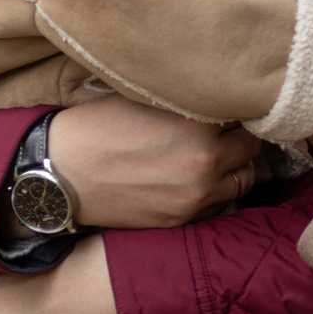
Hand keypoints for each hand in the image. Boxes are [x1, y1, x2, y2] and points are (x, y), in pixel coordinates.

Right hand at [48, 93, 261, 228]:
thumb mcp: (146, 99)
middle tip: (226, 129)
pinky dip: (219, 190)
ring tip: (218, 154)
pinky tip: (200, 178)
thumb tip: (221, 94)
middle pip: (252, 147)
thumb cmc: (98, 128)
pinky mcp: (182, 219)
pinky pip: (221, 203)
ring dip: (236, 165)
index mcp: (198, 125)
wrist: (60, 176)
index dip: (238, 107)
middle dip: (242, 136)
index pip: (246, 113)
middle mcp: (205, 163)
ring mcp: (195, 196)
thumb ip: (190, 100)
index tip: (231, 104)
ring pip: (244, 179)